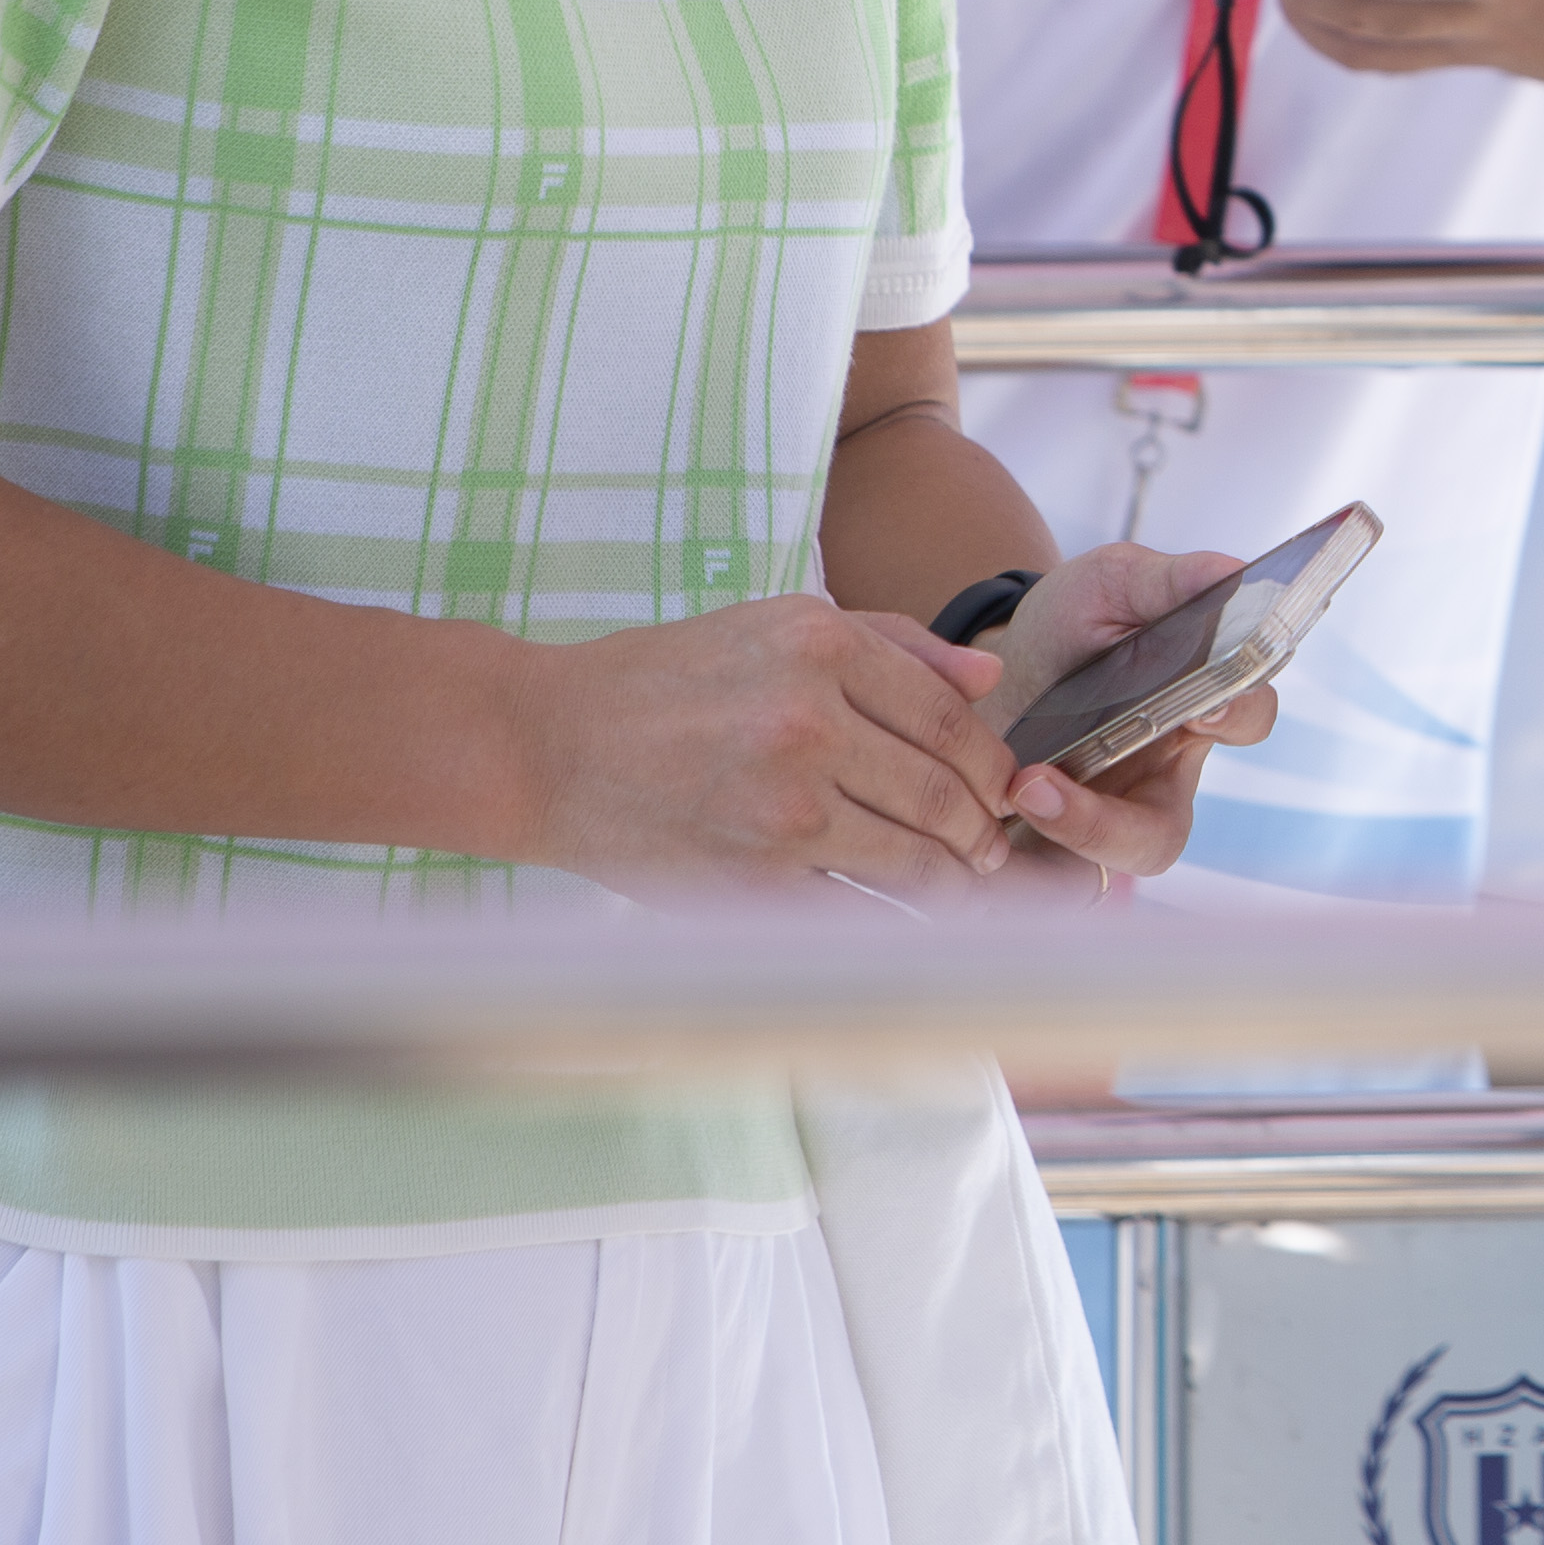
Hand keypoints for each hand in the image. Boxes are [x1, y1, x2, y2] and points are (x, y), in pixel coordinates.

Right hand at [500, 591, 1032, 900]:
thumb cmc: (665, 680)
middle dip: (982, 830)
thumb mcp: (774, 626)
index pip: (951, 718)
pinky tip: (907, 916)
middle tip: (990, 848)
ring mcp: (780, 806)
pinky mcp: (751, 878)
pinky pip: (857, 909)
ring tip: (961, 884)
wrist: (544, 745)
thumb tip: (992, 681)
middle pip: (943, 793)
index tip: (999, 789)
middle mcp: (807, 721)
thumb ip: (893, 645)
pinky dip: (896, 918)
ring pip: (913, 860)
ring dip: (954, 880)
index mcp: (820, 646)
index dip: (990, 765)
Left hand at [962, 535, 1283, 891]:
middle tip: (1038, 784)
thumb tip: (1231, 571)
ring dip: (1048, 843)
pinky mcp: (1044, 851)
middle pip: (1161, 832)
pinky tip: (972, 826)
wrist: (996, 665)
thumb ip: (1167, 581)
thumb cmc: (1074, 624)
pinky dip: (1001, 870)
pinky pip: (1032, 885)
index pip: (1246, 716)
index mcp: (1196, 708)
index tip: (1205, 702)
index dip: (1236, 714)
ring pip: (1093, 875)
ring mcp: (1102, 822)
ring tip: (1010, 792)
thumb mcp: (1113, 586)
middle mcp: (1157, 781)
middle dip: (1106, 824)